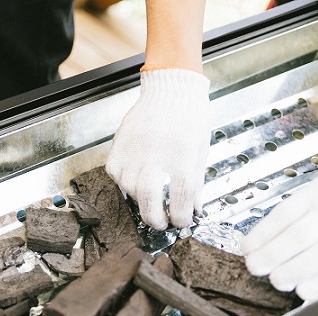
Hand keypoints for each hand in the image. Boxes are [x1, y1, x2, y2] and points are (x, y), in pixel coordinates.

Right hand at [105, 68, 209, 229]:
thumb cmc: (190, 119)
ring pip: (131, 192)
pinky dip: (126, 182)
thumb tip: (192, 210)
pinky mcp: (118, 147)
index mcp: (183, 160)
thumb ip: (194, 184)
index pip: (180, 202)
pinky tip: (136, 177)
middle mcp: (156, 157)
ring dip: (141, 200)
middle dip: (156, 220)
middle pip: (150, 203)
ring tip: (150, 196)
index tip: (182, 221)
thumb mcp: (200, 153)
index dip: (181, 219)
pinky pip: (117, 176)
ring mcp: (134, 152)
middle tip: (161, 222)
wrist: (171, 90)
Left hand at [239, 154, 317, 300]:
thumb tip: (258, 245)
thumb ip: (291, 216)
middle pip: (301, 234)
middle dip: (274, 254)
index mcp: (317, 194)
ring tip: (278, 280)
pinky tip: (306, 291)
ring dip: (296, 270)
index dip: (263, 234)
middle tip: (257, 267)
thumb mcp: (314, 192)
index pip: (285, 214)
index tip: (247, 249)